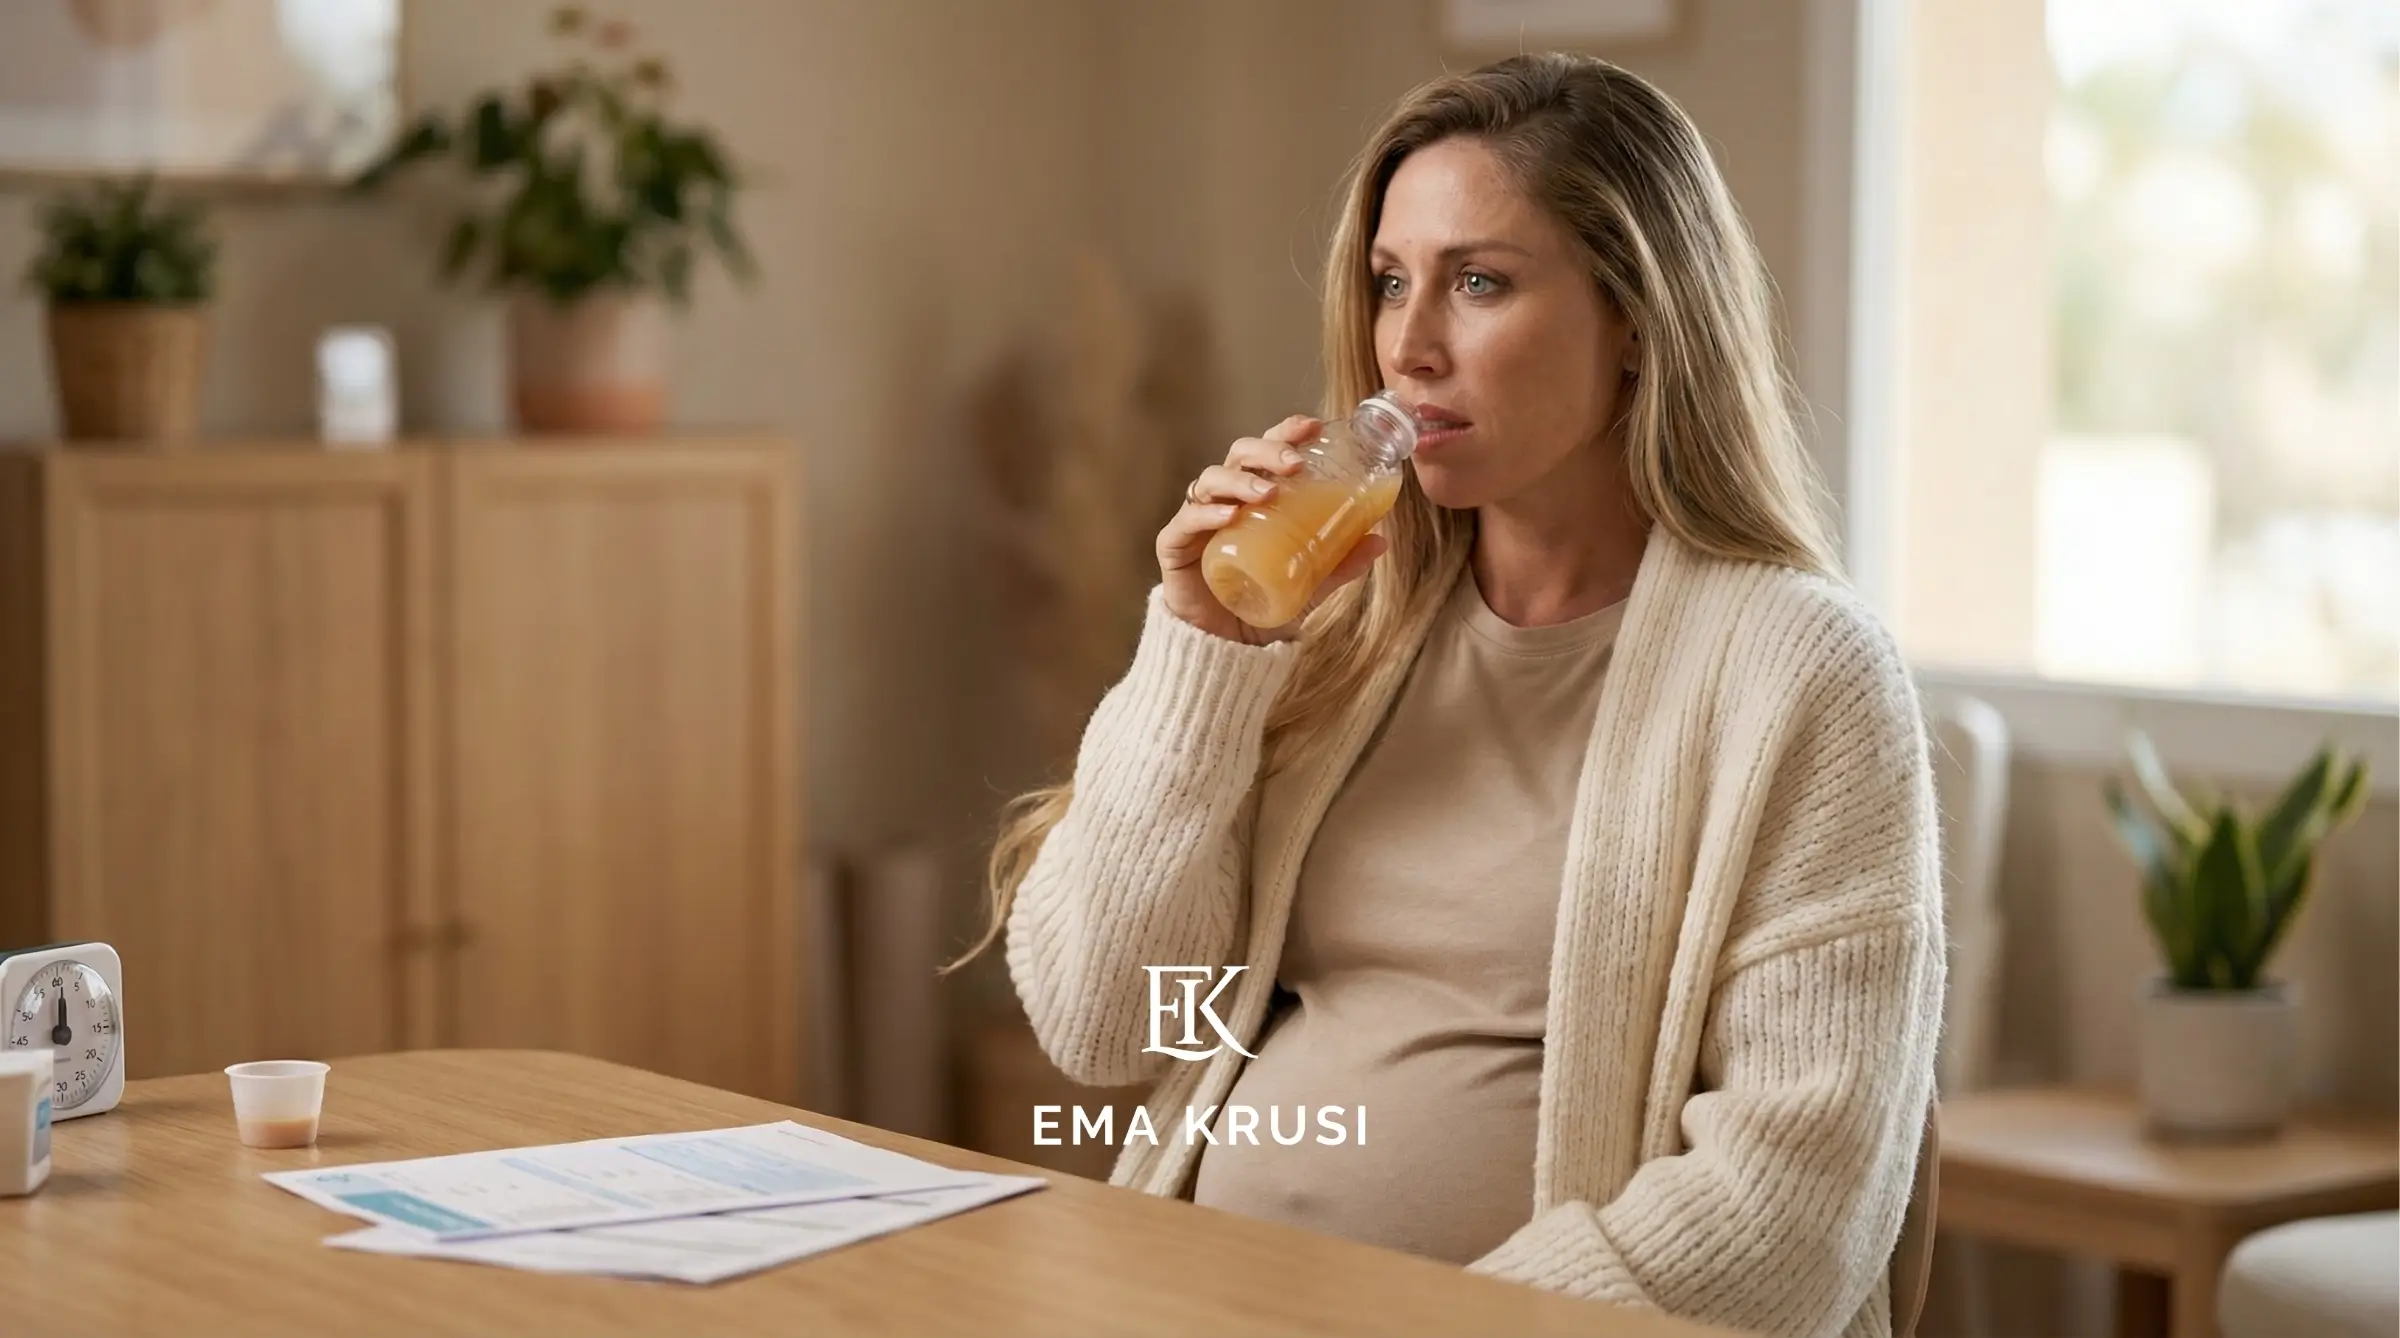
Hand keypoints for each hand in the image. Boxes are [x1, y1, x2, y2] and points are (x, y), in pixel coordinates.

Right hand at [1155, 415, 1390, 645]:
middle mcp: (1223, 499)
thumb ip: (1339, 564)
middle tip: (1295, 466)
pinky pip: (1186, 520)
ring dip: (1240, 480)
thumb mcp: (1310, 584)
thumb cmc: (1262, 603)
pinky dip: (1207, 514)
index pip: (1266, 452)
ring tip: (1266, 494)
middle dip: (1267, 451)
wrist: (1225, 647)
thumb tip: (1380, 539)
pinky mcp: (1174, 545)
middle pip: (1239, 454)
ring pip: (1211, 480)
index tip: (1313, 427)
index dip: (1285, 433)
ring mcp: (1197, 519)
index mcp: (1253, 497)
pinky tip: (1229, 517)